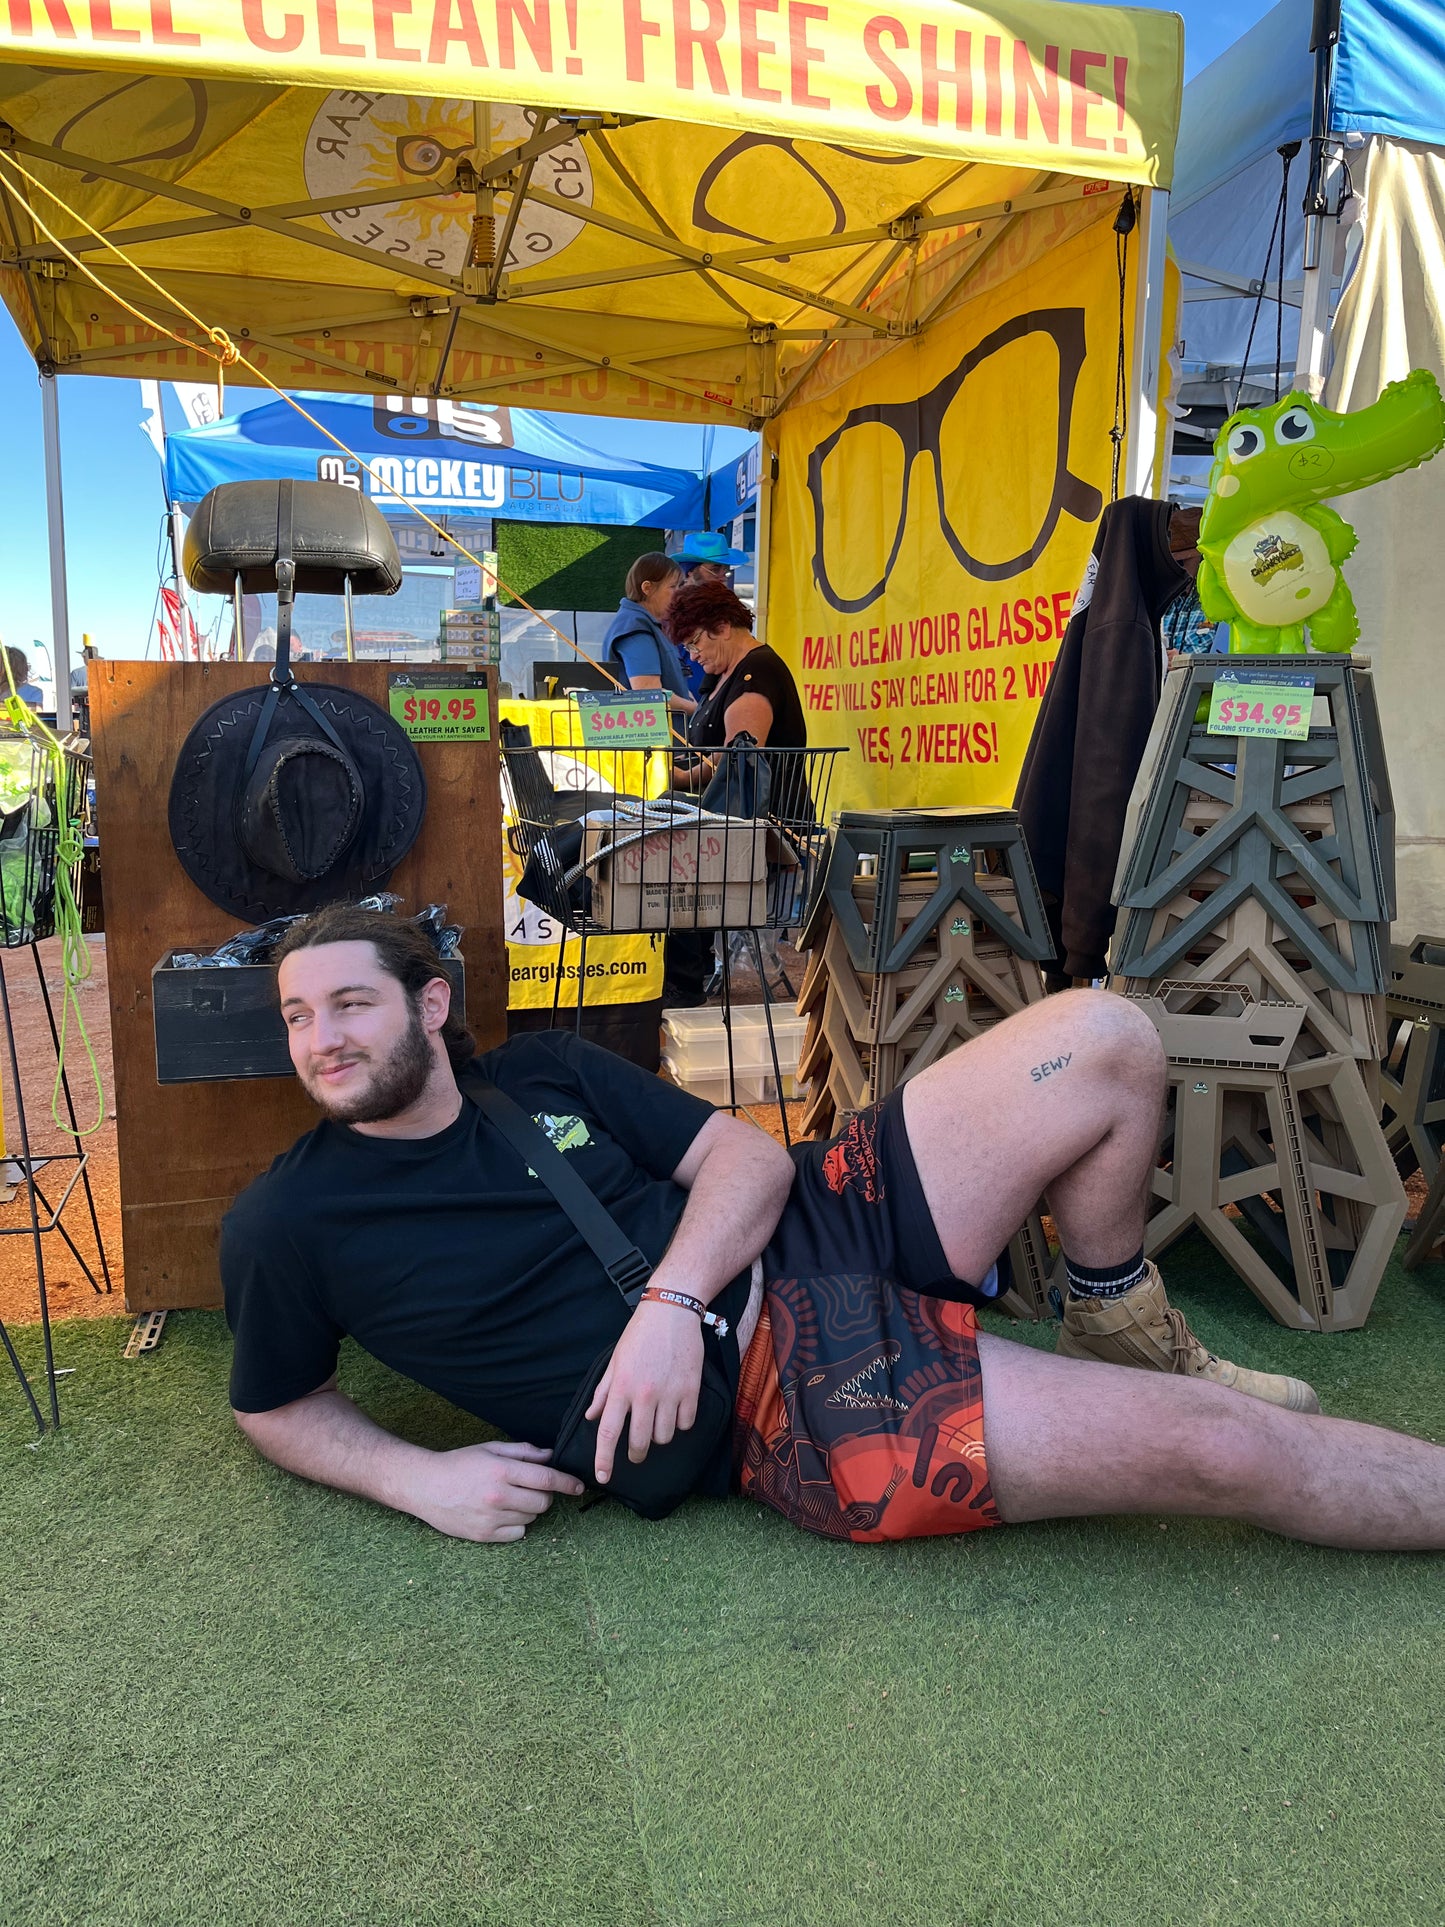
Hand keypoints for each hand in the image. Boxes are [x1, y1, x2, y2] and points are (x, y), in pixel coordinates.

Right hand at [409, 1440, 583, 1543]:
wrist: (426, 1486)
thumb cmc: (459, 1464)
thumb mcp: (490, 1449)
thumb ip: (522, 1452)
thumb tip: (550, 1455)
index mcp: (501, 1471)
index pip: (546, 1479)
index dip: (567, 1483)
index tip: (579, 1486)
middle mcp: (498, 1496)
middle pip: (543, 1502)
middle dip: (544, 1495)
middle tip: (530, 1489)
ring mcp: (491, 1518)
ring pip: (531, 1518)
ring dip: (528, 1509)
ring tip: (509, 1499)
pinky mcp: (484, 1535)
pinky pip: (518, 1534)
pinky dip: (516, 1525)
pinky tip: (502, 1514)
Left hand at [586, 1300, 704, 1486]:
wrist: (672, 1311)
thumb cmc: (639, 1335)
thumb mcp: (614, 1361)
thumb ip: (603, 1392)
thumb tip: (591, 1417)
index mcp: (621, 1387)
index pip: (608, 1432)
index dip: (604, 1459)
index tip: (603, 1477)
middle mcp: (644, 1394)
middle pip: (639, 1442)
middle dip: (635, 1454)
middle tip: (635, 1452)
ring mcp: (670, 1393)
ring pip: (664, 1437)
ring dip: (659, 1436)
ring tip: (657, 1421)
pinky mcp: (691, 1390)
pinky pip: (686, 1423)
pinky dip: (681, 1423)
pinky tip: (676, 1411)